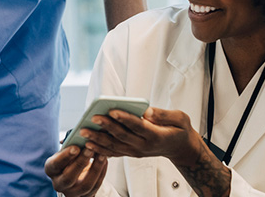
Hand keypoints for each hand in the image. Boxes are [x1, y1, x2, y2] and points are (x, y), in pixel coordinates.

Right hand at [44, 145, 107, 196]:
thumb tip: (82, 136)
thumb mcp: (66, 151)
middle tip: (90, 149)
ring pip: (85, 185)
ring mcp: (72, 192)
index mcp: (51, 169)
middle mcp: (59, 183)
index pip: (55, 164)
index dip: (65, 157)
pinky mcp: (86, 196)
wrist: (75, 175)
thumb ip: (71, 145)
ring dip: (95, 169)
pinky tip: (105, 161)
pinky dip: (102, 173)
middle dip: (80, 163)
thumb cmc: (69, 158)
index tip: (76, 147)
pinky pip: (95, 186)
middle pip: (68, 177)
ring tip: (101, 155)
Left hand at [81, 107, 230, 196]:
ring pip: (114, 146)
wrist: (181, 148)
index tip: (112, 111)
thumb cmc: (179, 130)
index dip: (124, 118)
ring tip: (83, 132)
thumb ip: (163, 115)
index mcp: (156, 135)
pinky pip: (114, 153)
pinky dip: (100, 149)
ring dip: (98, 140)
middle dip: (106, 127)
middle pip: (122, 136)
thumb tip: (146, 110)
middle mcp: (145, 146)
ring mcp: (137, 151)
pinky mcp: (132, 153)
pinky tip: (88, 144)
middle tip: (92, 118)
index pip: (138, 126)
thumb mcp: (180, 118)